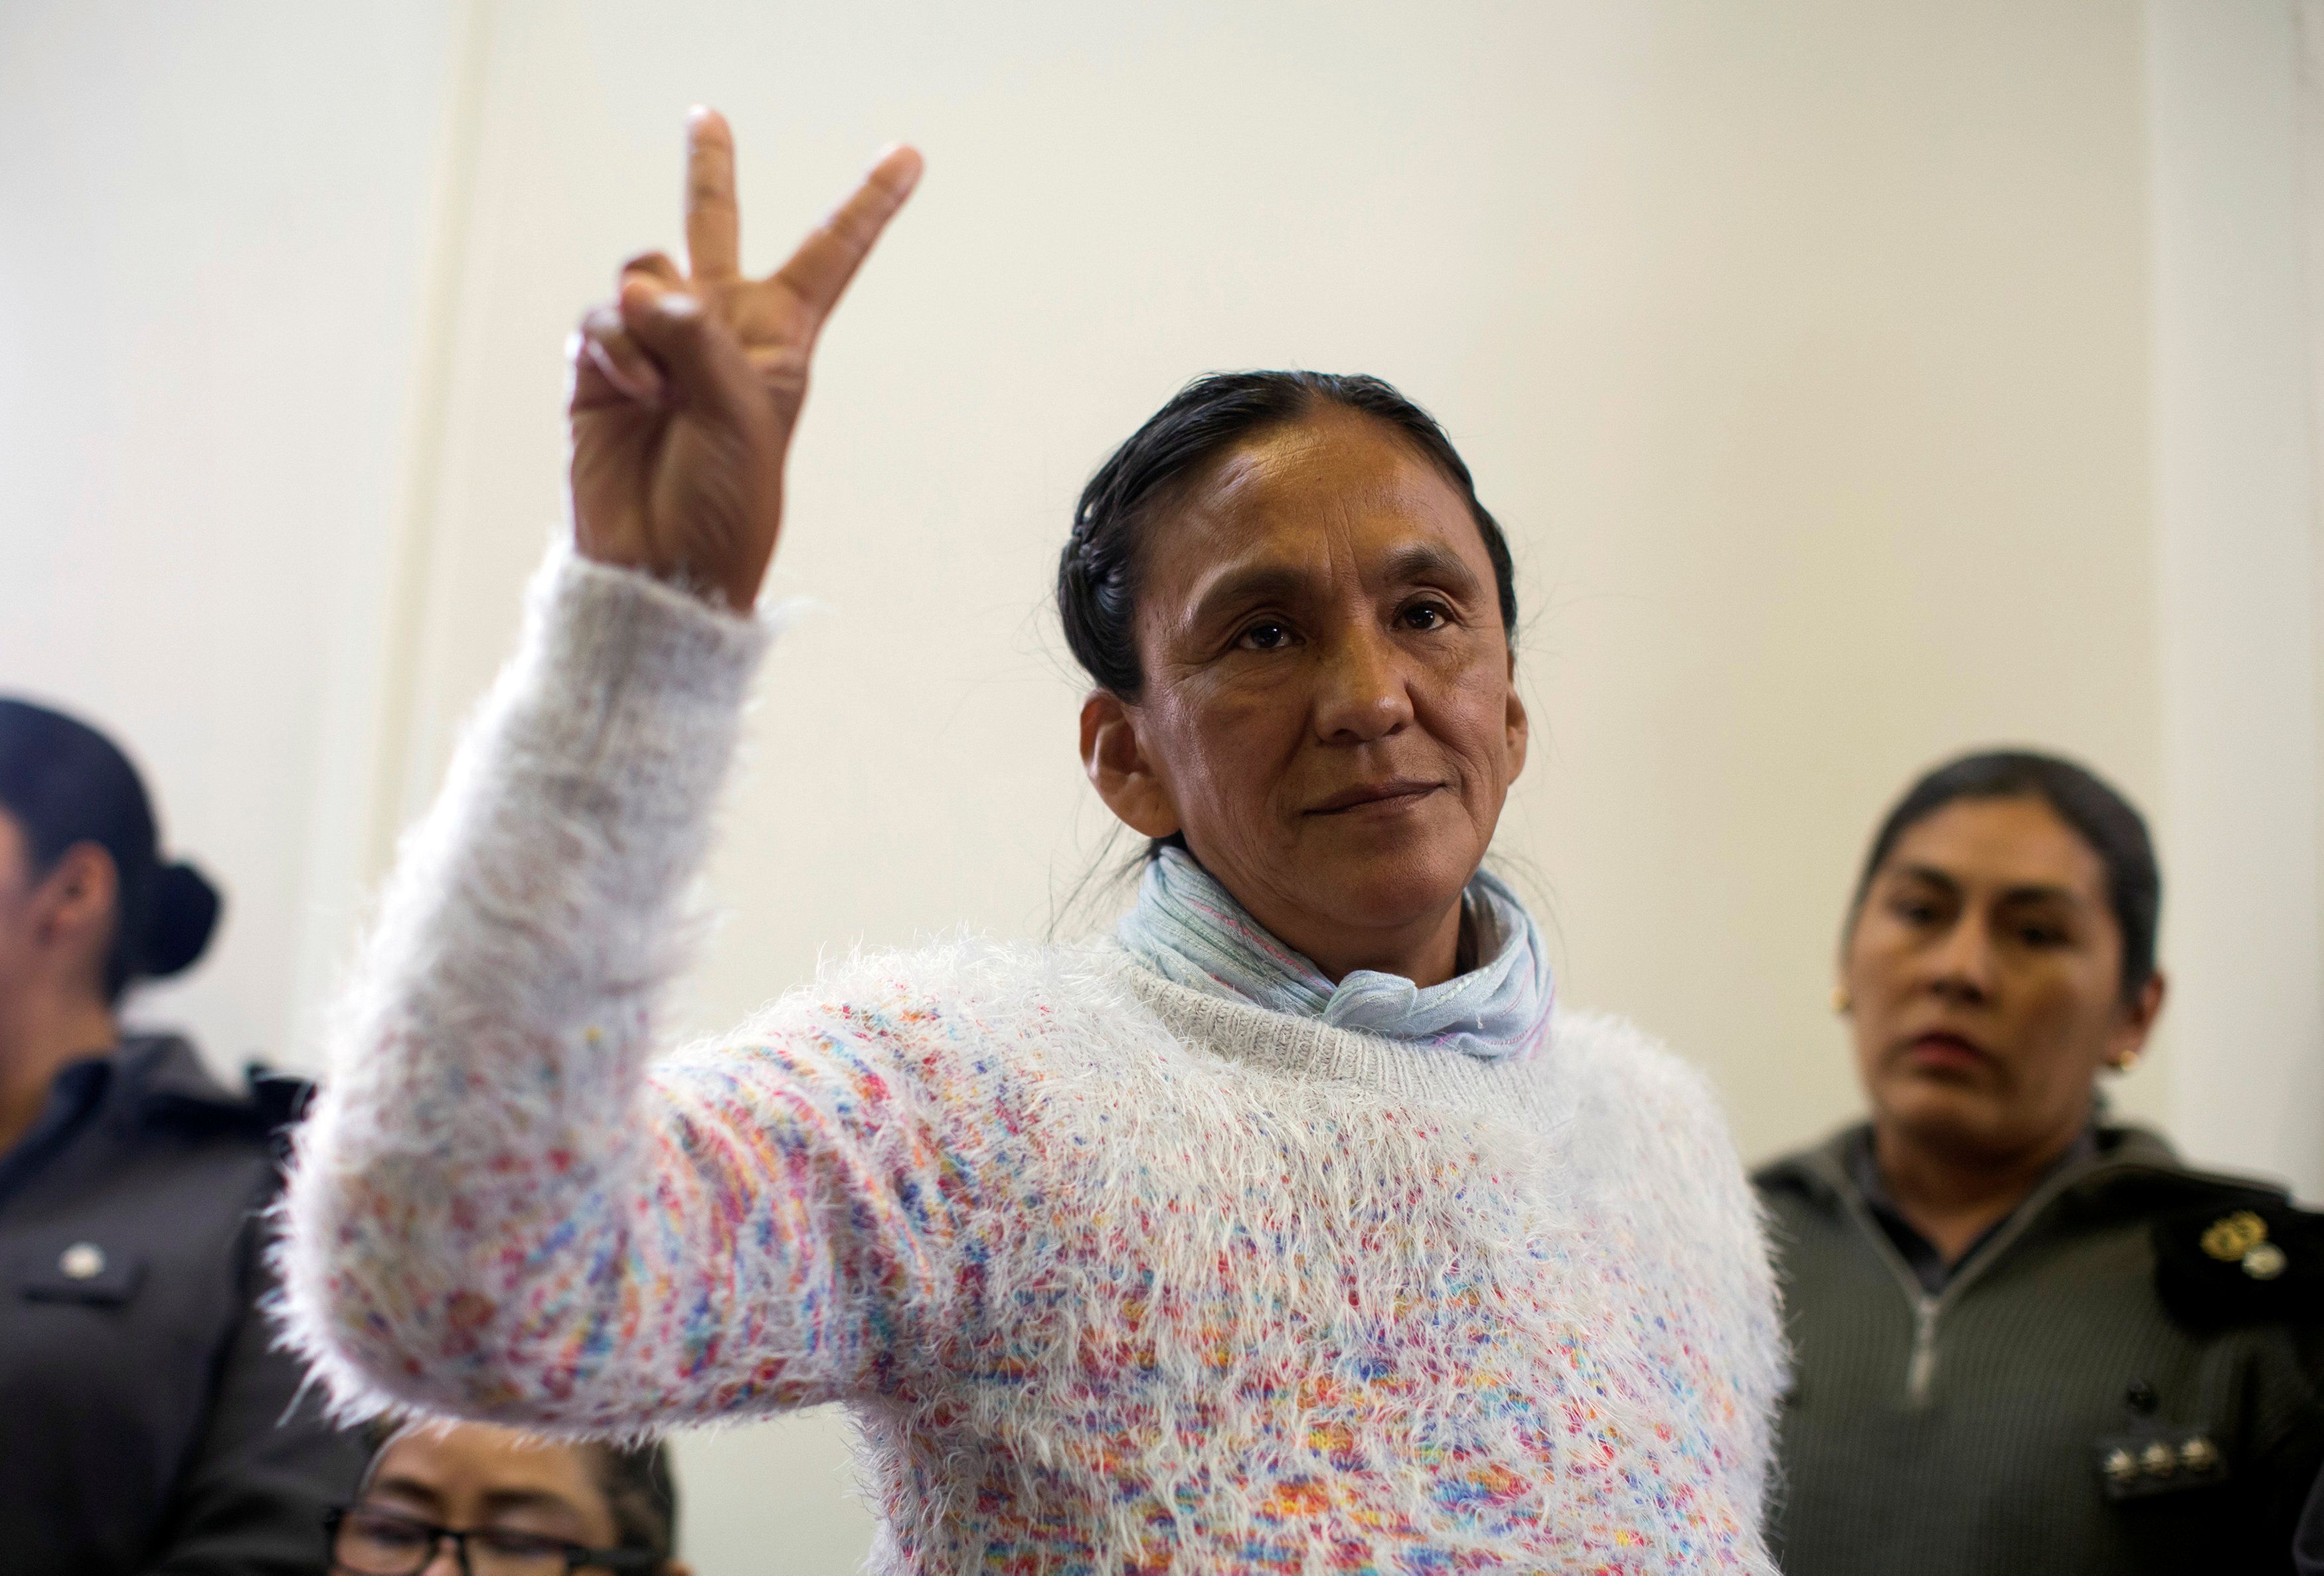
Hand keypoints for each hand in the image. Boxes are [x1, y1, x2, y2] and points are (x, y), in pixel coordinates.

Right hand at [569, 108, 920, 609]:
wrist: (662, 564)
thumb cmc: (728, 503)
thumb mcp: (745, 414)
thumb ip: (700, 337)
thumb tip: (639, 288)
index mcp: (780, 339)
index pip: (830, 255)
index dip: (868, 204)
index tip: (909, 155)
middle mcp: (717, 329)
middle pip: (714, 228)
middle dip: (708, 172)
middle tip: (707, 117)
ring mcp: (656, 343)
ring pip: (641, 274)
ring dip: (647, 321)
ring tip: (659, 388)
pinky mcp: (600, 366)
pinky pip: (599, 319)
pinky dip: (614, 351)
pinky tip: (631, 393)